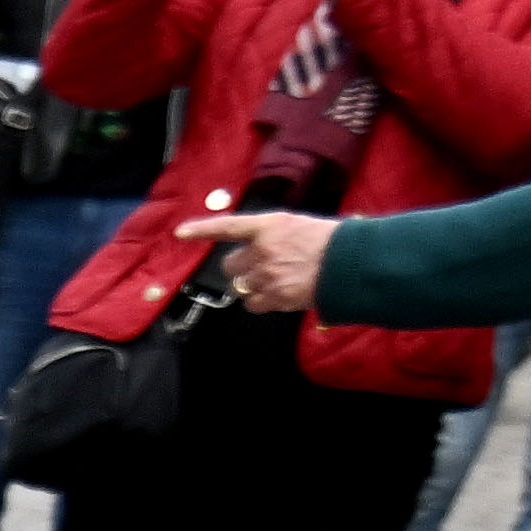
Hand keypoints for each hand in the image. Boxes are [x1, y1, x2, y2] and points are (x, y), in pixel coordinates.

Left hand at [194, 206, 337, 312]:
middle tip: (263, 267)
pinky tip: (280, 294)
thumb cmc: (329, 242)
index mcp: (269, 226)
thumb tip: (257, 248)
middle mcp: (262, 249)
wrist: (350, 263)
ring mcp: (266, 275)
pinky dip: (262, 302)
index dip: (202, 230)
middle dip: (242, 268)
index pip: (227, 226)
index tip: (180, 233)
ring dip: (253, 286)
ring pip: (241, 286)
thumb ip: (271, 235)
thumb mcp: (298, 226)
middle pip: (230, 265)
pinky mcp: (273, 296)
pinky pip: (253, 304)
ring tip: (278, 280)